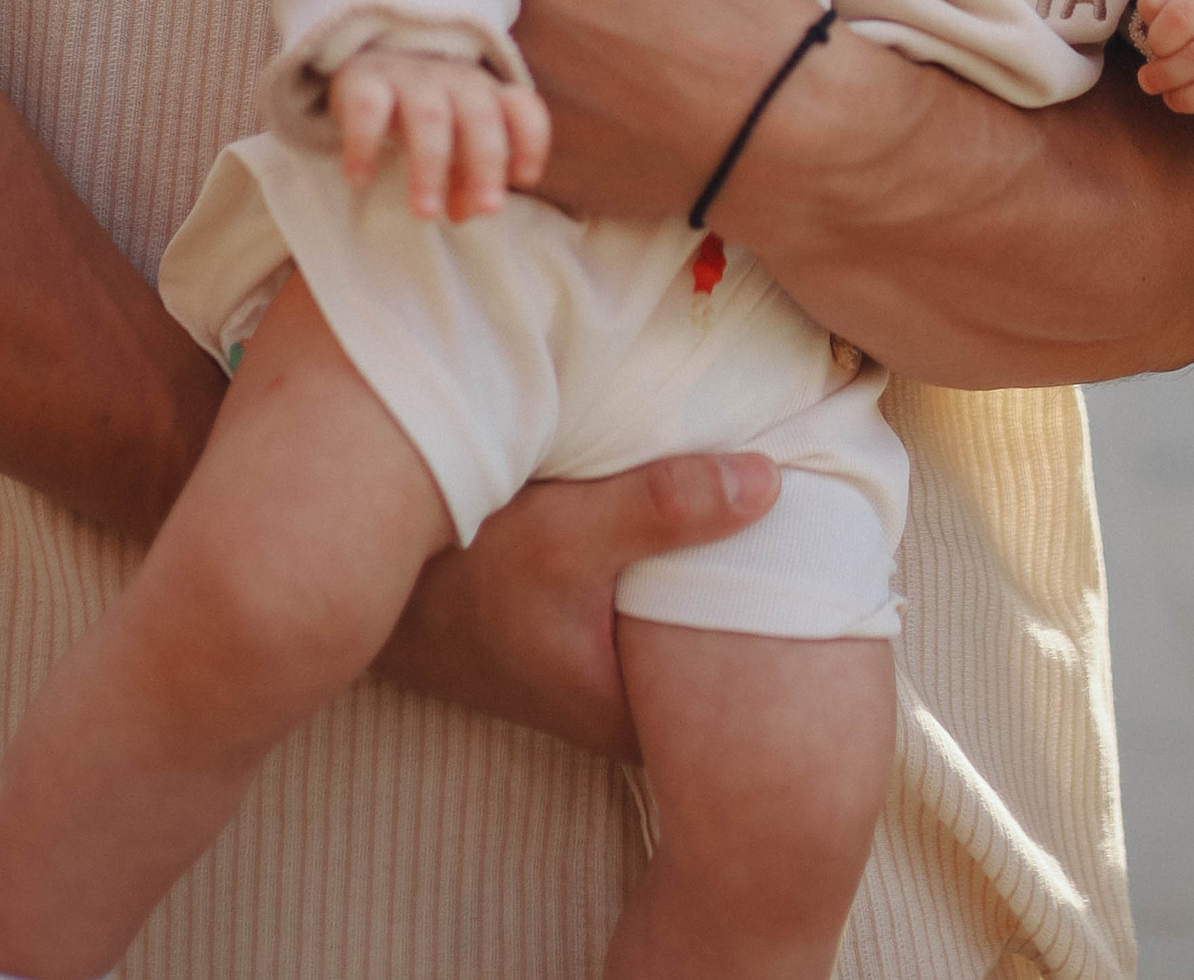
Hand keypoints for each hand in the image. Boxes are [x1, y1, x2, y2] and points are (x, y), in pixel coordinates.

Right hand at [328, 48, 549, 221]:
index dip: (531, 141)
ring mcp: (411, 77)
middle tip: (489, 211)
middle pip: (481, 117)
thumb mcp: (455, 142)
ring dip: (430, 167)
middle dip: (488, 164)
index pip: (521, 107)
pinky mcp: (364, 79)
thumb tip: (465, 212)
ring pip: (430, 117)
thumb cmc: (426, 113)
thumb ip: (467, 177)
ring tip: (426, 213)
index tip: (525, 180)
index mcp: (486, 92)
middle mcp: (454, 80)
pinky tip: (359, 179)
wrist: (369, 63)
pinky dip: (364, 144)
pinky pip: (368, 108)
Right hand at [380, 453, 781, 757]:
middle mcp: (611, 704)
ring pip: (680, 623)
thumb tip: (770, 482)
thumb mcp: (567, 532)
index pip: (738, 690)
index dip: (789, 626)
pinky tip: (696, 500)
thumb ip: (665, 507)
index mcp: (624, 710)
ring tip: (768, 502)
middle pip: (715, 652)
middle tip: (812, 524)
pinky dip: (670, 559)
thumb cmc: (461, 568)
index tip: (835, 562)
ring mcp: (590, 670)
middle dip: (757, 594)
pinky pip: (648, 601)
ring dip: (709, 571)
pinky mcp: (573, 631)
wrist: (358, 574)